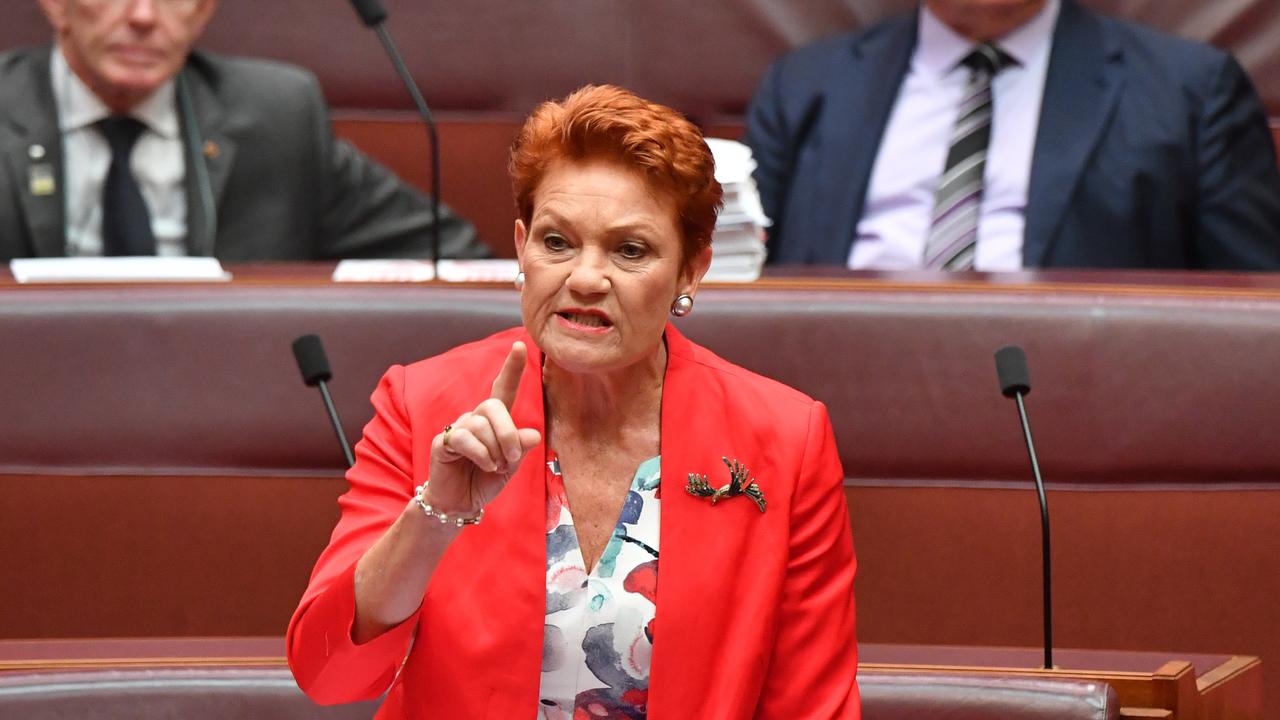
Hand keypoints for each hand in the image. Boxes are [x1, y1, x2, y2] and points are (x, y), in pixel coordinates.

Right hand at [425, 342, 541, 515]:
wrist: (460, 503)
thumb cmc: (485, 480)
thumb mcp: (510, 466)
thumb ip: (520, 449)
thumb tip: (534, 435)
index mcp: (494, 420)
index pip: (503, 388)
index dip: (512, 368)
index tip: (521, 345)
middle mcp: (475, 418)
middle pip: (493, 405)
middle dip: (508, 432)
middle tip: (511, 458)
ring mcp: (458, 428)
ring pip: (481, 425)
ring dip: (495, 450)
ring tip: (494, 467)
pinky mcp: (444, 442)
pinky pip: (466, 439)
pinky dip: (481, 456)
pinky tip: (484, 466)